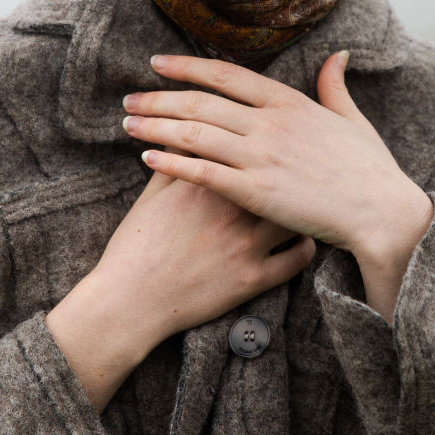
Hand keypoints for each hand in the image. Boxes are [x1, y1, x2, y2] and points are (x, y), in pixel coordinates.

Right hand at [46, 162, 314, 409]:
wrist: (129, 301)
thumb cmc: (136, 245)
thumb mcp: (153, 193)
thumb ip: (173, 160)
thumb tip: (185, 133)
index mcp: (205, 179)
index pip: (245, 145)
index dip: (263, 139)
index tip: (271, 140)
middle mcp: (231, 207)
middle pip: (277, 174)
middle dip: (290, 168)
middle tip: (300, 165)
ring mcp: (245, 243)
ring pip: (294, 214)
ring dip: (301, 207)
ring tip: (304, 202)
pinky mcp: (253, 279)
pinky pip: (298, 260)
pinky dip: (306, 247)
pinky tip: (303, 239)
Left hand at [122, 52, 433, 320]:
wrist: (381, 213)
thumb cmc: (369, 168)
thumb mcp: (351, 118)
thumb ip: (335, 85)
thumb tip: (338, 54)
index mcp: (288, 101)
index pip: (225, 74)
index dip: (187, 66)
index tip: (158, 63)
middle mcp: (269, 123)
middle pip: (200, 101)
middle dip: (159, 98)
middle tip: (129, 99)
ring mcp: (260, 156)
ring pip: (194, 133)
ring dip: (156, 126)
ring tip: (128, 124)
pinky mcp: (255, 191)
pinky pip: (202, 172)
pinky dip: (171, 163)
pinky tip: (148, 159)